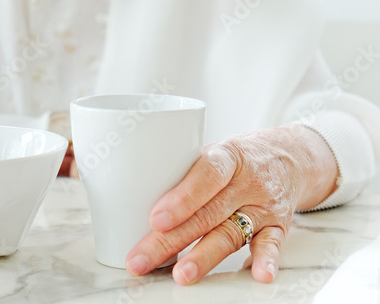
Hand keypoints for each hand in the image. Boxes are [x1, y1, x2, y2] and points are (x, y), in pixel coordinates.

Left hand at [125, 125, 337, 284]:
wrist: (289, 157)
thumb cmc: (239, 158)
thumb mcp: (215, 150)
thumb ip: (186, 173)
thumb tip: (136, 198)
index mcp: (227, 157)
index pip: (205, 174)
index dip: (182, 198)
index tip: (156, 219)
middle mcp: (247, 182)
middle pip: (207, 213)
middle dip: (170, 240)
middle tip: (142, 259)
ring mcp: (263, 205)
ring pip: (230, 233)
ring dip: (204, 257)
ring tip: (182, 274)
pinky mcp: (278, 226)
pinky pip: (271, 244)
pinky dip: (263, 260)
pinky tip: (256, 275)